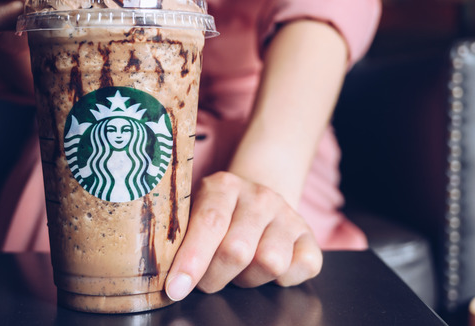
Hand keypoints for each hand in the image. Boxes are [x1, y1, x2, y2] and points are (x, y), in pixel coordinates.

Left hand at [165, 172, 322, 300]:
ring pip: (270, 263)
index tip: (175, 289)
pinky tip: (268, 270)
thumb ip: (180, 236)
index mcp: (224, 186)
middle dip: (215, 277)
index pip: (209, 223)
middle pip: (237, 250)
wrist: (256, 198)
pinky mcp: (310, 236)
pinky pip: (303, 267)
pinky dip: (283, 279)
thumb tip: (164, 276)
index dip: (191, 260)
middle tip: (207, 279)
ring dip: (248, 278)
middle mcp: (260, 196)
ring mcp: (288, 215)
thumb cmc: (216, 216)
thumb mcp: (192, 214)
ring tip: (239, 270)